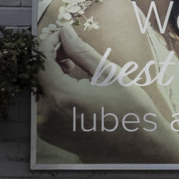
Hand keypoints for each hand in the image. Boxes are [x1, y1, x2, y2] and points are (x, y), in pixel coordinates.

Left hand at [37, 23, 167, 129]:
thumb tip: (65, 32)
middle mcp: (48, 114)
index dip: (49, 43)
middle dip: (50, 58)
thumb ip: (81, 52)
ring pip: (40, 90)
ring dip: (51, 75)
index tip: (60, 33)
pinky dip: (52, 92)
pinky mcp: (50, 136)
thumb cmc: (130, 109)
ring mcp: (47, 127)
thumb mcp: (108, 74)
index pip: (42, 61)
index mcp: (62, 96)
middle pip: (38, 75)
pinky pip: (43, 106)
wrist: (140, 146)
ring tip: (71, 67)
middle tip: (68, 48)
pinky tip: (71, 86)